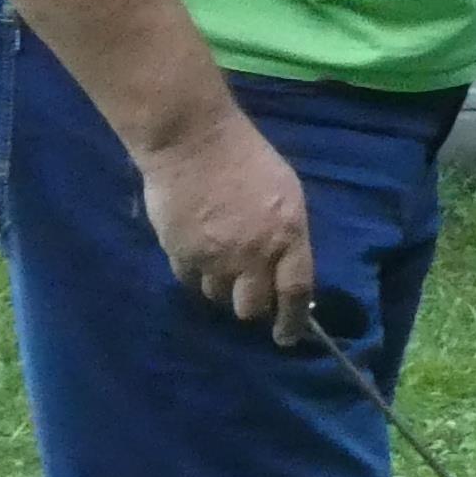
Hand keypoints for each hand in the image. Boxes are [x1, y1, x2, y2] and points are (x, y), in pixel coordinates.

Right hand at [135, 104, 315, 334]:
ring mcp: (214, 258)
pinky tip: (196, 256)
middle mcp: (252, 254)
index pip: (294, 292)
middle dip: (252, 305)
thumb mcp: (285, 191)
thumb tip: (286, 268)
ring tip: (219, 264)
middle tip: (248, 291)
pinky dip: (195, 275)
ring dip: (222, 288)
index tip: (286, 336)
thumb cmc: (246, 157)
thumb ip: (288, 234)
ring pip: (218, 296)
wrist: (191, 140)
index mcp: (287, 235)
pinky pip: (189, 282)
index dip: (291, 321)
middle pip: (251, 307)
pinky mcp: (180, 255)